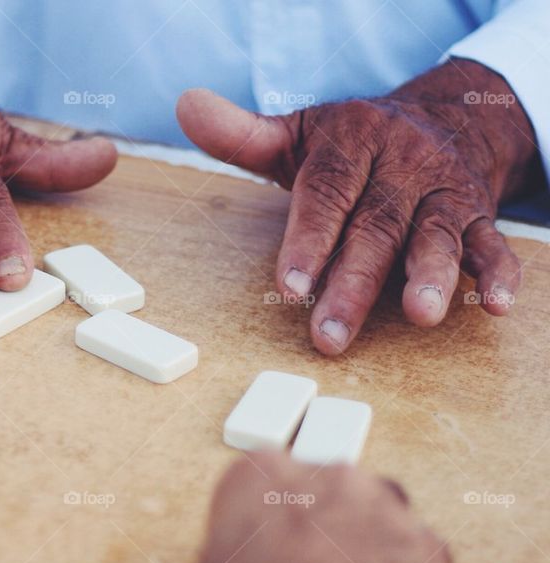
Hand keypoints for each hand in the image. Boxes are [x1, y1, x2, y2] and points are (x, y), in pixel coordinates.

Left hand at [178, 59, 541, 353]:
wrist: (441, 119)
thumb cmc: (351, 146)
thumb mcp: (297, 136)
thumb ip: (243, 135)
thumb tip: (186, 107)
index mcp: (351, 141)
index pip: (325, 192)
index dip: (308, 240)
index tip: (288, 287)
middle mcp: (401, 163)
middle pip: (374, 227)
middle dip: (353, 284)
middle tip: (328, 335)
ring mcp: (443, 190)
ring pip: (436, 235)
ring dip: (430, 275)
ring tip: (419, 315)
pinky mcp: (478, 214)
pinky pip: (492, 242)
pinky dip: (496, 273)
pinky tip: (491, 304)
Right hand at [186, 454, 451, 562]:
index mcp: (259, 475)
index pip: (254, 476)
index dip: (254, 517)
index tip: (255, 544)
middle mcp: (325, 475)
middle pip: (316, 488)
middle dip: (311, 522)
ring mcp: (384, 505)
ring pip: (368, 512)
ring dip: (357, 541)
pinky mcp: (429, 543)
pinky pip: (410, 551)